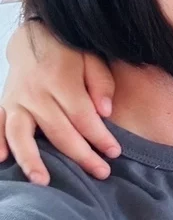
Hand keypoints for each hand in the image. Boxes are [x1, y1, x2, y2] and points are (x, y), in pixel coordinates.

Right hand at [0, 21, 119, 184]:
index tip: (115, 152)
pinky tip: (2, 161)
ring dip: (31, 160)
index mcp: (61, 80)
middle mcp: (36, 93)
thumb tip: (105, 112)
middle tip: (101, 173)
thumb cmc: (69, 51)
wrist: (35, 37)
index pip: (83, 116)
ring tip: (43, 182)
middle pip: (59, 131)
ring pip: (21, 135)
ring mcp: (16, 100)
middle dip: (81, 155)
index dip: (99, 136)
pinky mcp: (4, 105)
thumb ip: (101, 83)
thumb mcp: (92, 58)